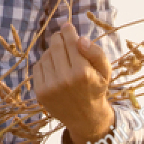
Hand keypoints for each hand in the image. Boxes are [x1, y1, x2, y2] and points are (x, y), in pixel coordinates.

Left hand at [32, 23, 114, 143]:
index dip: (68, 31)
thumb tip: (80, 39)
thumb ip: (96, 53)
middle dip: (59, 38)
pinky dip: (45, 63)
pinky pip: (38, 67)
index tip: (67, 25)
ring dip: (52, 51)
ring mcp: (50, 87)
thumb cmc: (96, 88)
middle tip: (62, 36)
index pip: (71, 42)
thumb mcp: (105, 71)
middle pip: (56, 45)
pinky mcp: (40, 92)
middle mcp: (65, 79)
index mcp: (82, 72)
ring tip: (61, 57)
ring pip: (46, 55)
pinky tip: (54, 68)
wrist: (85, 117)